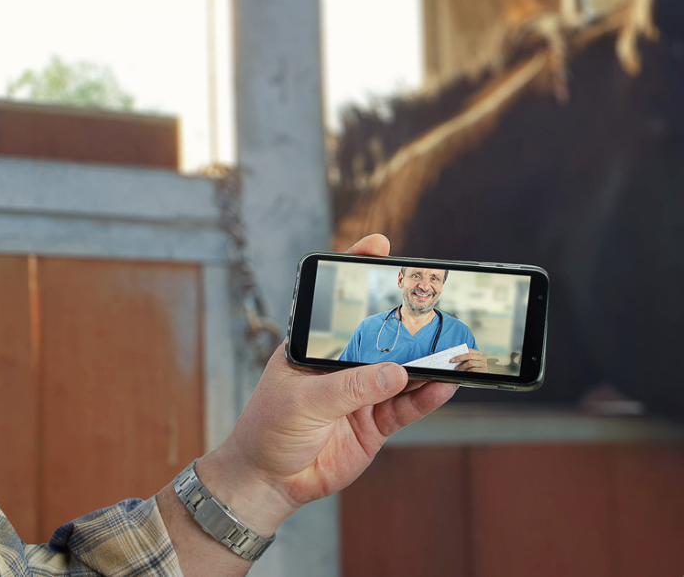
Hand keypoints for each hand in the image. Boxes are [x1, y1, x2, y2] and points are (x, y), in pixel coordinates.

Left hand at [193, 234, 456, 537]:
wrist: (269, 481)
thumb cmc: (268, 430)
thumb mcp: (302, 402)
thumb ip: (349, 388)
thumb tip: (395, 373)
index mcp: (313, 346)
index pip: (336, 301)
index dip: (357, 272)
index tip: (380, 245)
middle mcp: (341, 364)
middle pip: (381, 333)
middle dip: (408, 318)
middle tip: (438, 303)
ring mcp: (361, 392)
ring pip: (403, 370)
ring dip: (429, 361)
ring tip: (456, 349)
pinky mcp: (375, 423)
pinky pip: (408, 405)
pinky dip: (429, 396)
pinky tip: (447, 384)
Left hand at [453, 349, 487, 372]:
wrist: (483, 374)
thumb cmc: (475, 366)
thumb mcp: (471, 360)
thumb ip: (463, 355)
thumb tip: (450, 349)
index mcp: (478, 353)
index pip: (469, 350)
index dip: (460, 353)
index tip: (452, 357)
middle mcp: (482, 358)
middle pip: (469, 356)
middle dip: (459, 358)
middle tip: (452, 361)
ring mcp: (483, 364)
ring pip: (470, 363)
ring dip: (461, 366)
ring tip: (457, 368)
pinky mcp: (483, 370)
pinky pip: (472, 370)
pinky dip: (466, 371)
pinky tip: (464, 372)